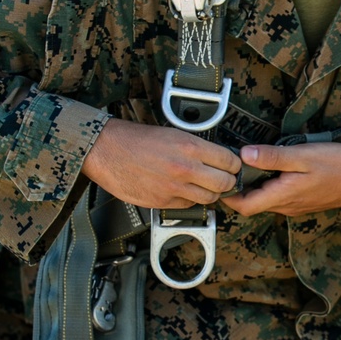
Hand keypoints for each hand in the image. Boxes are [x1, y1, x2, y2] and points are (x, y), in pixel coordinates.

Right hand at [82, 118, 239, 210]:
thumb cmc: (135, 139)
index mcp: (189, 147)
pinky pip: (188, 205)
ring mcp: (174, 188)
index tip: (232, 166)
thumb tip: (217, 159)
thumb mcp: (172, 134)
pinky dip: (190, 200)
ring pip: (209, 198)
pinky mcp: (163, 202)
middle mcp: (185, 168)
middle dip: (227, 182)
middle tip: (223, 179)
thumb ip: (196, 148)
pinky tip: (182, 190)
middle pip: (225, 183)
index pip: (229, 161)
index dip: (234, 165)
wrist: (106, 150)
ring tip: (202, 186)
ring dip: (210, 193)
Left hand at [221, 142, 340, 216]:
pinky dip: (267, 185)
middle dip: (237, 188)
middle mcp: (285, 206)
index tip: (220, 177)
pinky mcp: (301, 200)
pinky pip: (277, 196)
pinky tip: (270, 168)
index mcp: (282, 196)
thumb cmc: (339, 167)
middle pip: (251, 204)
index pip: (243, 206)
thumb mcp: (303, 156)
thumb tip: (244, 155)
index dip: (227, 195)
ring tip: (247, 164)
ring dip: (253, 185)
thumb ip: (273, 157)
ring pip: (264, 200)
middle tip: (229, 166)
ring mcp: (294, 205)